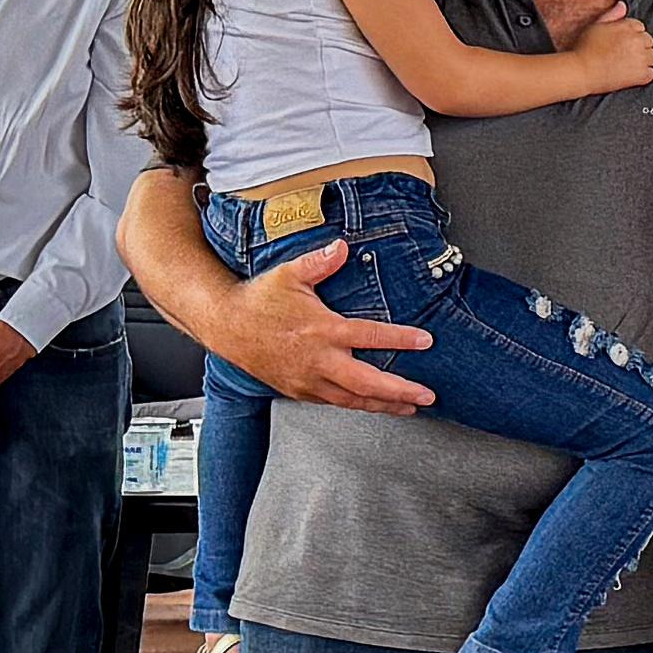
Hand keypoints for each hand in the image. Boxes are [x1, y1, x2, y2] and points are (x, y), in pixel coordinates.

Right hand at [210, 239, 436, 412]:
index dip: (401, 339)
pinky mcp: (298, 391)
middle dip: (400, 391)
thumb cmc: (258, 300)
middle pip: (367, 382)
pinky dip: (358, 405)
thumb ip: (319, 262)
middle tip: (427, 394)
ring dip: (384, 405)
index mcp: (321, 329)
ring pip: (353, 400)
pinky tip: (374, 405)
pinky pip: (335, 402)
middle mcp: (317, 360)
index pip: (369, 336)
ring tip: (409, 406)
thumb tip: (342, 246)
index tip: (425, 341)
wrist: (225, 325)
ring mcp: (307, 379)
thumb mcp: (288, 274)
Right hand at [571, 7, 652, 91]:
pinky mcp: (641, 74)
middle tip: (623, 53)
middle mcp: (636, 41)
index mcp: (626, 27)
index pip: (640, 26)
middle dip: (638, 46)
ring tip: (626, 63)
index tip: (622, 42)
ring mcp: (640, 57)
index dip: (631, 34)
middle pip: (648, 41)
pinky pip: (651, 73)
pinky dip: (642, 75)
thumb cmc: (584, 50)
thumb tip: (622, 6)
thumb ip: (613, 15)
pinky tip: (629, 74)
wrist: (581, 71)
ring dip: (643, 60)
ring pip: (652, 56)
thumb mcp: (596, 25)